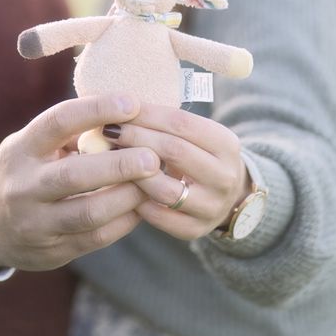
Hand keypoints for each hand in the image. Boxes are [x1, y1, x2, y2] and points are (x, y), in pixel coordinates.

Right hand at [0, 94, 159, 270]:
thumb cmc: (26, 169)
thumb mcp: (33, 143)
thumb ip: (70, 132)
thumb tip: (127, 111)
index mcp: (22, 148)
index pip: (58, 122)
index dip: (95, 110)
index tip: (131, 102)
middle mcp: (23, 186)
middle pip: (73, 175)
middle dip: (117, 165)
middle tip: (153, 156)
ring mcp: (35, 223)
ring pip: (87, 212)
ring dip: (126, 197)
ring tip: (154, 182)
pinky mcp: (50, 252)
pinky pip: (94, 238)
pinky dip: (123, 221)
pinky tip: (141, 206)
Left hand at [102, 103, 250, 239]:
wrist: (227, 196)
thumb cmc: (198, 154)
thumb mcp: (197, 135)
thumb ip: (165, 123)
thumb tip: (120, 106)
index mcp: (226, 143)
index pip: (181, 122)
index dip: (147, 114)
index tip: (119, 110)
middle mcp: (224, 176)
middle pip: (174, 151)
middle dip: (136, 138)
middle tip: (108, 131)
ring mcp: (212, 206)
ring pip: (166, 189)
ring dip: (135, 173)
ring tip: (112, 161)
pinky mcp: (196, 230)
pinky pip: (161, 218)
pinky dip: (139, 203)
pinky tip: (122, 189)